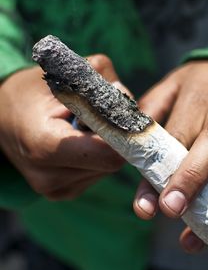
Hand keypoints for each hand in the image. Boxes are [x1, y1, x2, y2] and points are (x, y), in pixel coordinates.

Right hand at [0, 55, 129, 199]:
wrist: (2, 118)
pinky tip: (81, 142)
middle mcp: (50, 176)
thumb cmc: (31, 93)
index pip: (109, 154)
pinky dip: (97, 157)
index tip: (130, 118)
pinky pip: (96, 174)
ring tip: (86, 129)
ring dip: (107, 147)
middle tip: (107, 117)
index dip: (125, 135)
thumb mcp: (64, 76)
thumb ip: (102, 83)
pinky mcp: (62, 192)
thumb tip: (132, 105)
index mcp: (46, 146)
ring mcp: (56, 189)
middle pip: (112, 162)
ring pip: (107, 169)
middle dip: (118, 139)